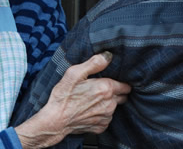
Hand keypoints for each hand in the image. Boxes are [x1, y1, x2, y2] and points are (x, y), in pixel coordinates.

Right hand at [16, 51, 130, 147]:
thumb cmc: (63, 96)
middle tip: (100, 90)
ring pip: (114, 108)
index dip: (121, 82)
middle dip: (115, 93)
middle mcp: (110, 104)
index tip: (112, 81)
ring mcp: (106, 117)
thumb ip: (94, 63)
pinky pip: (106, 118)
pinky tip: (89, 111)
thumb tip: (108, 56)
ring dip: (107, 104)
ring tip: (92, 101)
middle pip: (122, 97)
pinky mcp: (101, 127)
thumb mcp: (74, 73)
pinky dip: (101, 114)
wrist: (56, 120)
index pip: (126, 86)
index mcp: (106, 88)